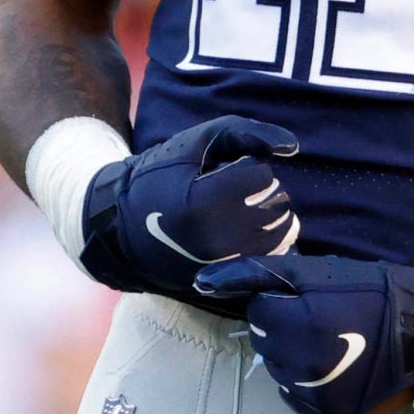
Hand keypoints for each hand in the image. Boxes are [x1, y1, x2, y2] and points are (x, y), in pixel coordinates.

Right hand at [80, 116, 300, 297]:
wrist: (121, 228)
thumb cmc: (156, 178)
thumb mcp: (194, 143)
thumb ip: (245, 133)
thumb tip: (292, 148)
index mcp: (206, 204)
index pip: (260, 175)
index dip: (245, 167)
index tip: (221, 172)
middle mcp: (220, 240)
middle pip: (276, 204)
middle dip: (261, 192)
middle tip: (231, 192)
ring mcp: (227, 266)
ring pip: (282, 232)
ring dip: (268, 216)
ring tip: (238, 211)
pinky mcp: (230, 280)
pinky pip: (272, 255)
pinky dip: (266, 239)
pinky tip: (243, 231)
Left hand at [194, 255, 413, 413]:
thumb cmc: (370, 293)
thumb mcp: (313, 271)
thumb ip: (253, 274)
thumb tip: (202, 282)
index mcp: (296, 324)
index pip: (258, 312)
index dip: (282, 301)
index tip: (312, 299)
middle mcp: (302, 365)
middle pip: (267, 342)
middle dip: (286, 328)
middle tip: (324, 319)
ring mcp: (316, 394)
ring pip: (279, 370)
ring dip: (296, 356)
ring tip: (332, 342)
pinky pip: (296, 399)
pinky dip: (307, 385)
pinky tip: (332, 368)